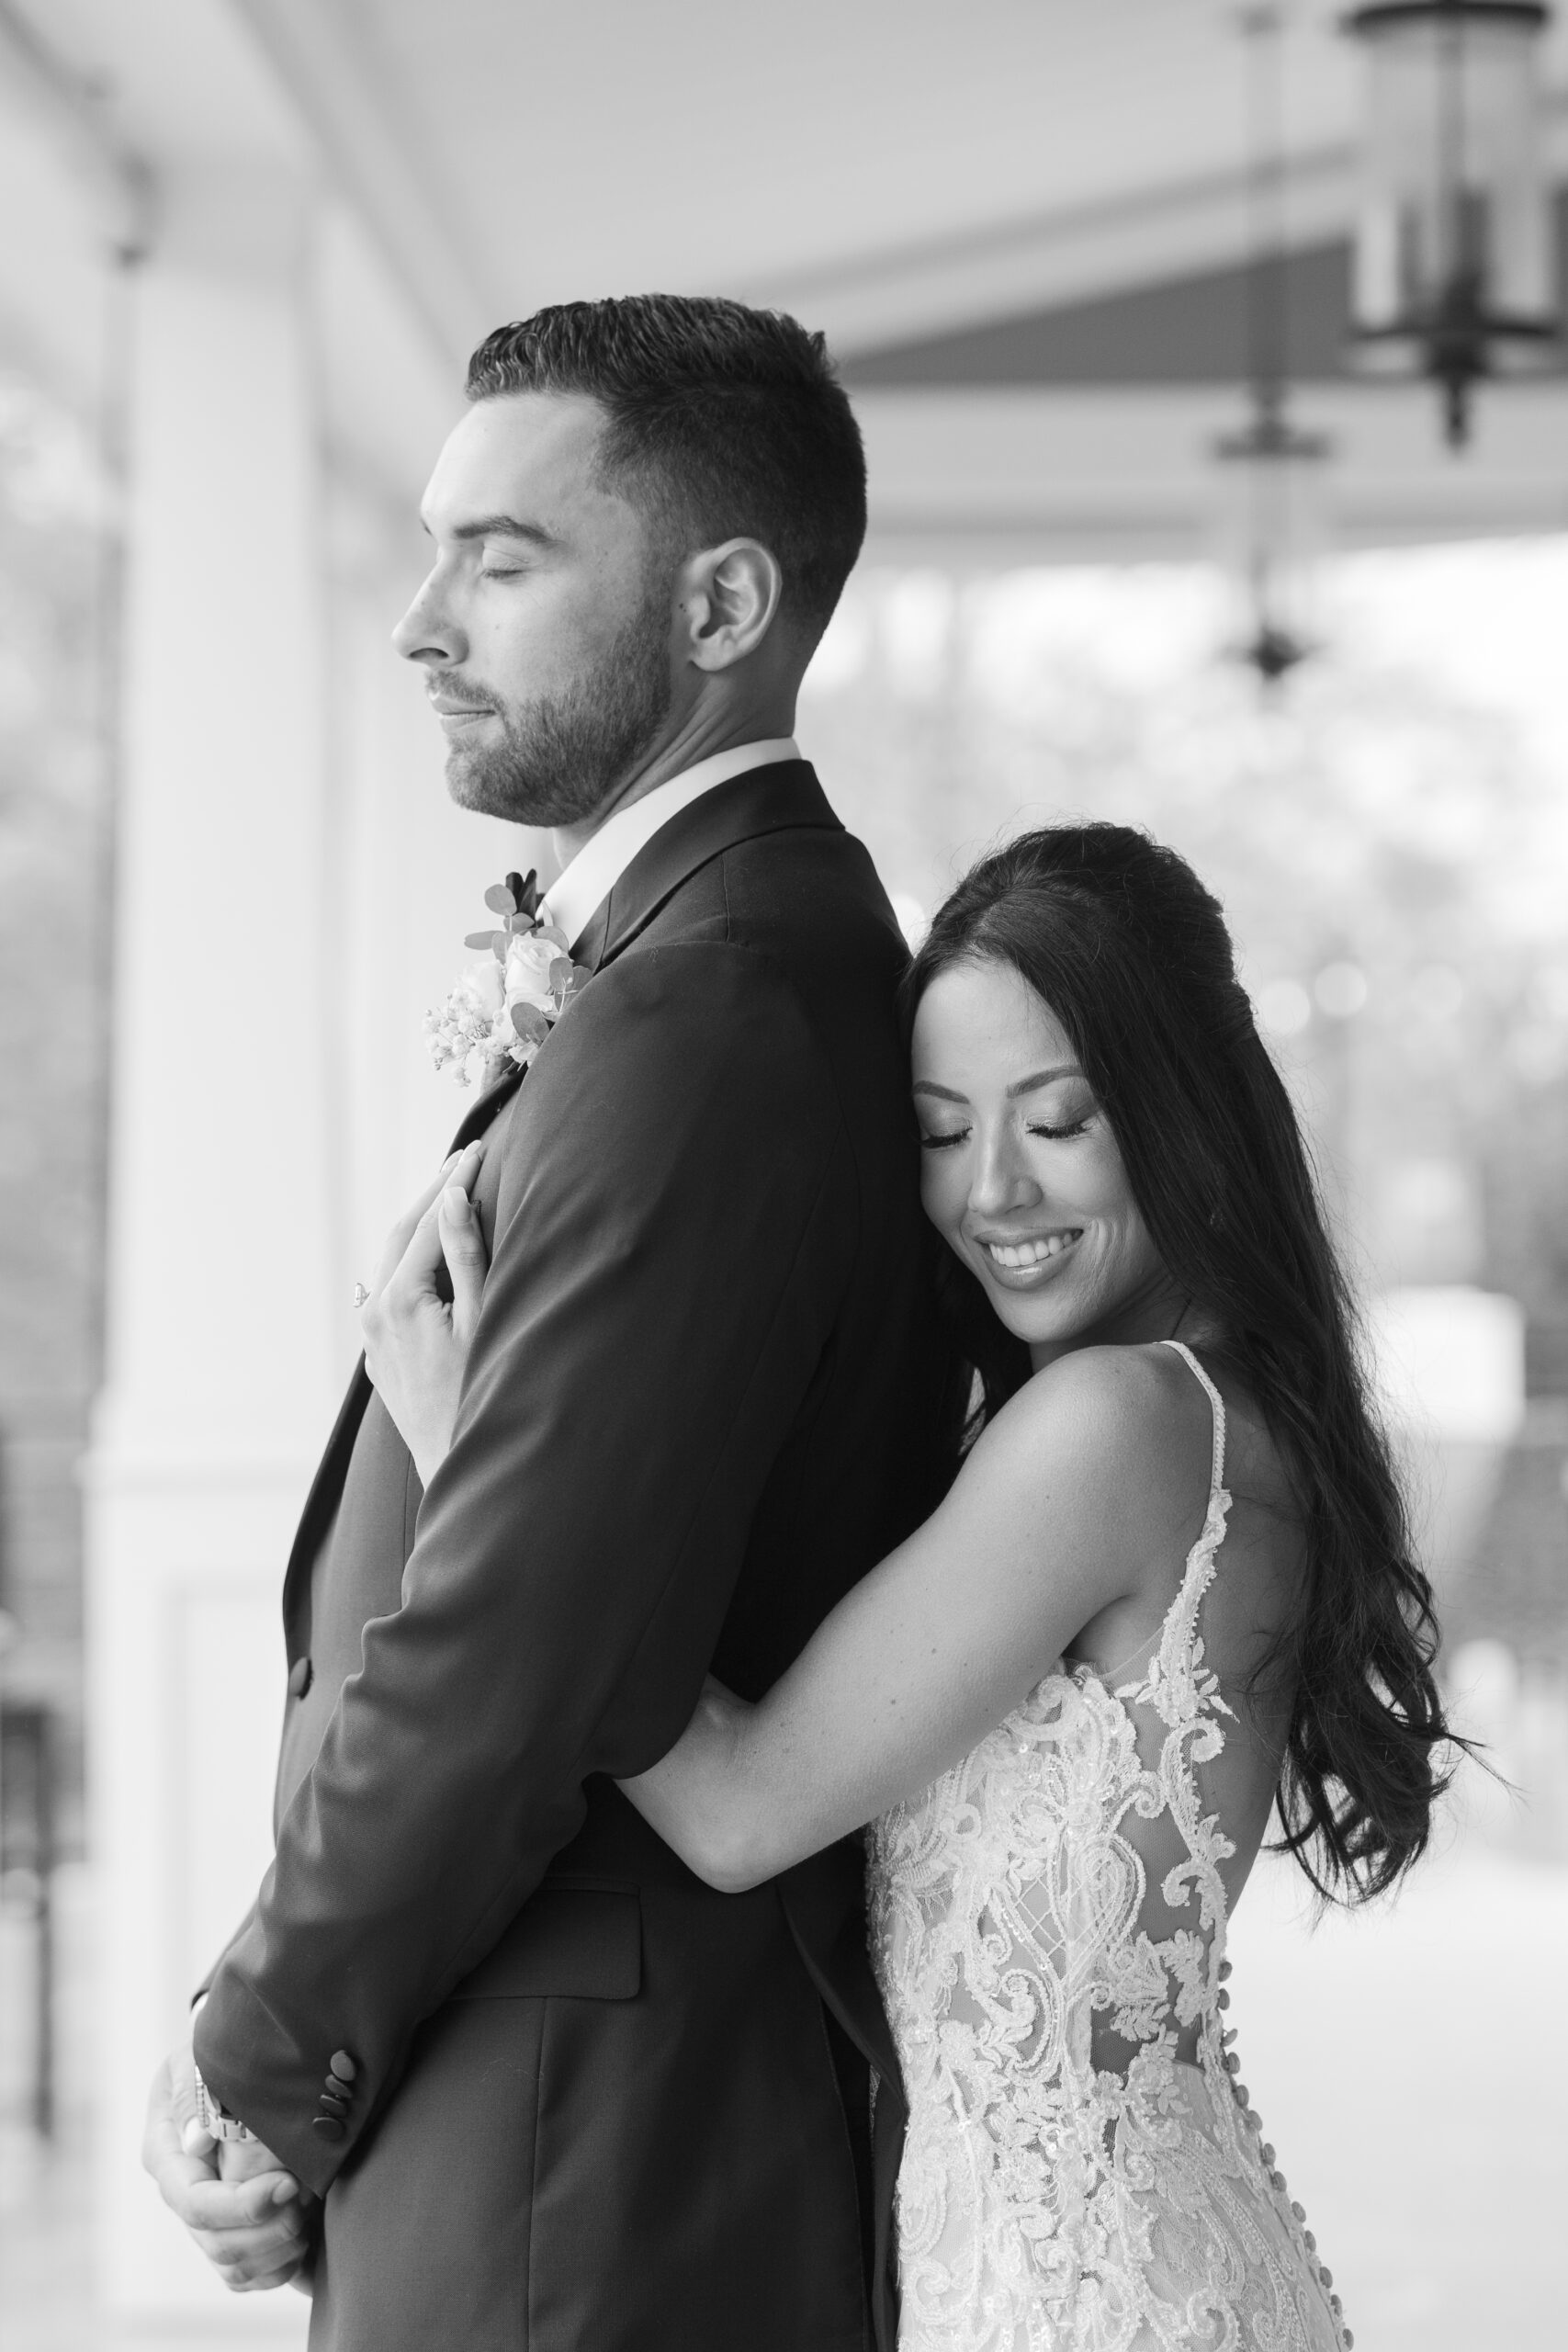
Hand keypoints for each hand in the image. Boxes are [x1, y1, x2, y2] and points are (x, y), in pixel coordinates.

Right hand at [142, 2040, 311, 2293]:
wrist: (233, 2061)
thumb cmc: (216, 2053)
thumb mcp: (199, 2056)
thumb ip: (196, 2093)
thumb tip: (195, 2143)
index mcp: (166, 2153)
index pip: (194, 2202)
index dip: (242, 2205)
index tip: (289, 2184)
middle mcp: (182, 2192)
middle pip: (215, 2242)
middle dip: (267, 2231)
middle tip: (308, 2203)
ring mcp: (204, 2216)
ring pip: (232, 2267)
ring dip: (276, 2254)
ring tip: (310, 2223)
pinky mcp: (229, 2229)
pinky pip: (246, 2275)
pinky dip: (277, 2270)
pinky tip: (305, 2247)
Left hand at [360, 1140, 490, 1484]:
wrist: (457, 1464)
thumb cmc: (480, 1397)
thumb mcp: (483, 1320)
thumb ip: (466, 1255)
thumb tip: (454, 1199)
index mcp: (401, 1300)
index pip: (429, 1222)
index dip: (455, 1182)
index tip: (476, 1152)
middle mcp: (376, 1314)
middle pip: (402, 1233)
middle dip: (433, 1194)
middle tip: (463, 1159)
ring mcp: (373, 1335)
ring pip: (391, 1260)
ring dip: (419, 1224)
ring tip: (448, 1194)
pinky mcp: (379, 1353)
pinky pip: (389, 1289)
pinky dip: (410, 1259)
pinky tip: (429, 1251)